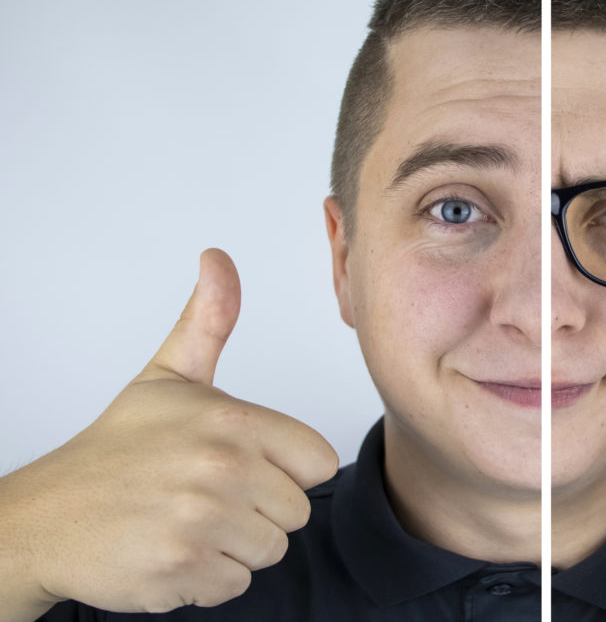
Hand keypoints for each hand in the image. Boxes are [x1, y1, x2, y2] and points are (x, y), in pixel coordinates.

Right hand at [5, 249, 338, 614]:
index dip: (285, 468)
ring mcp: (201, 522)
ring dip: (234, 545)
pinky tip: (173, 550)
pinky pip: (234, 584)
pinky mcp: (181, 570)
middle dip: (260, 509)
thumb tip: (219, 260)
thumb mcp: (169, 376)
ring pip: (269, 550)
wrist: (48, 515)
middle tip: (207, 494)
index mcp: (232, 420)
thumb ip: (209, 320)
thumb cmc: (117, 449)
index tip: (244, 463)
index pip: (318, 462)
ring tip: (188, 521)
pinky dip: (208, 577)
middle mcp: (222, 469)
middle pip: (296, 511)